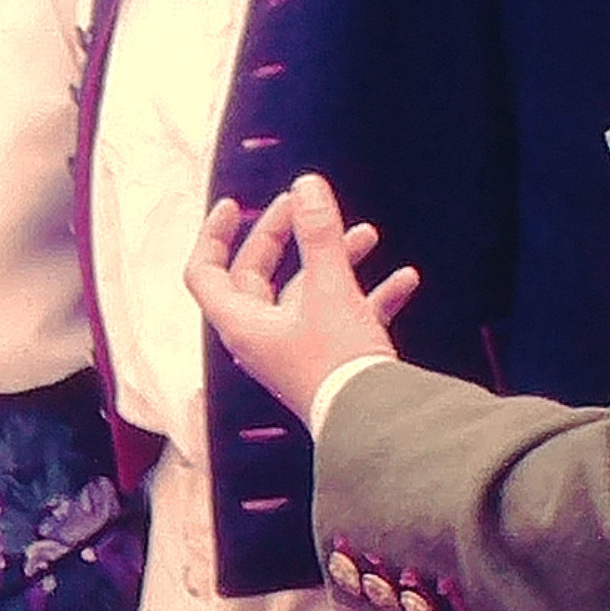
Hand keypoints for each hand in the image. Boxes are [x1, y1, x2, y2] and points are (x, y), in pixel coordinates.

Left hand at [186, 176, 418, 422]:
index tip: (231, 205)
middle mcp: (262, 338)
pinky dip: (370, 295)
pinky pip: (345, 318)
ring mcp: (295, 350)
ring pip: (306, 292)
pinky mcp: (330, 362)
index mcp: (243, 323)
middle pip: (257, 275)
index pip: (205, 272)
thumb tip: (306, 186)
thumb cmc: (340, 368)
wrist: (377, 425)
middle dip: (282, 235)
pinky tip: (404, 280)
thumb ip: (318, 233)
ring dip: (335, 259)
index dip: (213, 234)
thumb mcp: (330, 289)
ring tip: (366, 234)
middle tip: (306, 205)